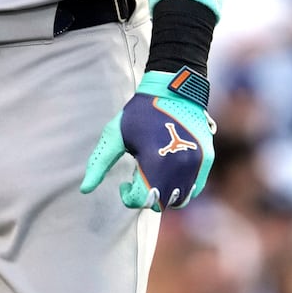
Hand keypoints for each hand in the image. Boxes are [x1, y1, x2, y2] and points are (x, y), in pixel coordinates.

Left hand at [80, 68, 214, 210]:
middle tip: (140, 180)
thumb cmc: (141, 111)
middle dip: (147, 197)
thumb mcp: (115, 135)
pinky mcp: (206, 159)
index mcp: (155, 161)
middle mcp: (179, 166)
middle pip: (161, 203)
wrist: (175, 89)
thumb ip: (99, 164)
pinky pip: (195, 187)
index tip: (125, 183)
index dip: (128, 196)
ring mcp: (195, 163)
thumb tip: (85, 190)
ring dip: (165, 195)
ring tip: (156, 178)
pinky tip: (171, 173)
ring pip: (180, 199)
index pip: (142, 200)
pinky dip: (182, 188)